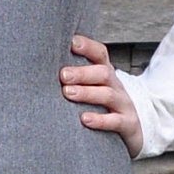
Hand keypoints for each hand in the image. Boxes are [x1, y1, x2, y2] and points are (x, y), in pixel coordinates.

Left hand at [61, 35, 142, 154]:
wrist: (132, 130)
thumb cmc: (103, 108)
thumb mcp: (93, 89)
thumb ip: (74, 78)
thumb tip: (41, 67)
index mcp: (106, 74)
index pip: (100, 54)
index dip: (87, 46)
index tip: (71, 42)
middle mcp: (116, 86)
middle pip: (103, 73)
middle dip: (82, 73)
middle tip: (63, 75)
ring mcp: (124, 105)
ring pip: (108, 95)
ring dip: (87, 93)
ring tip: (68, 93)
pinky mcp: (128, 124)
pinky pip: (115, 121)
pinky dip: (100, 120)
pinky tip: (84, 119)